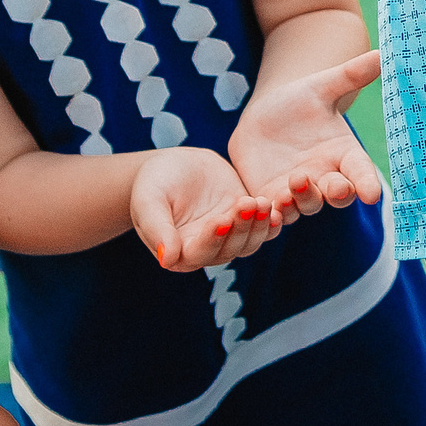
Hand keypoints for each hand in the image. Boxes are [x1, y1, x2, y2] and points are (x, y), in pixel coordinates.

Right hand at [131, 146, 279, 271]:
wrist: (174, 166)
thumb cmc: (153, 183)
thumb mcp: (148, 201)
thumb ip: (156, 229)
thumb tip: (166, 260)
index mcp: (180, 253)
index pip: (199, 253)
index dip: (211, 239)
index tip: (220, 220)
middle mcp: (207, 251)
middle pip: (229, 249)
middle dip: (240, 227)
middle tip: (248, 203)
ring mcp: (229, 238)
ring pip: (249, 242)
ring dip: (258, 225)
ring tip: (261, 202)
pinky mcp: (245, 221)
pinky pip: (262, 229)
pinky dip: (270, 223)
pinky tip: (276, 209)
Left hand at [228, 51, 382, 222]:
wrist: (264, 117)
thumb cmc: (299, 101)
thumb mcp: (322, 86)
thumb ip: (351, 74)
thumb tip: (382, 54)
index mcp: (344, 154)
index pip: (361, 172)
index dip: (367, 183)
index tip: (373, 194)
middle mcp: (325, 177)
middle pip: (337, 195)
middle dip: (338, 193)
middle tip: (336, 186)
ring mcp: (298, 193)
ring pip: (304, 206)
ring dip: (301, 201)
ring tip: (290, 191)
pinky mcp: (270, 199)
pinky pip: (273, 215)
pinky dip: (271, 217)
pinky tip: (263, 210)